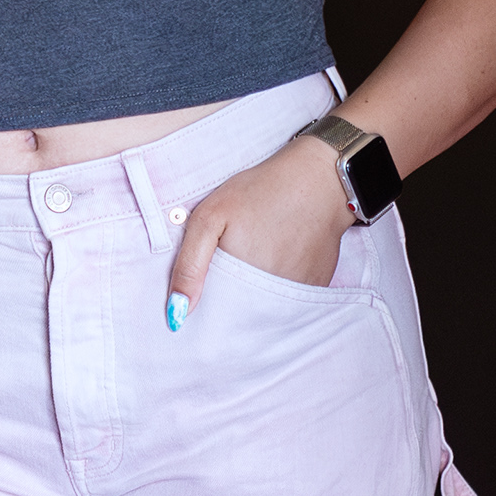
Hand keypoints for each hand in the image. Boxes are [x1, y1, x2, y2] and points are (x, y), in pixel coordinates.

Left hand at [169, 136, 356, 322]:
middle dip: (228, 300)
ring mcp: (296, 295)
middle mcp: (271, 298)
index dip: (204, 302)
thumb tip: (177, 311)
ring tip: (256, 253)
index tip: (202, 284)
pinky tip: (277, 256)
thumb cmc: (259, 192)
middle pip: (239, 316)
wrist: (317, 180)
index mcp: (240, 283)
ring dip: (254, 294)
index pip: (213, 315)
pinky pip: (288, 298)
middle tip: (234, 257)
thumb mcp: (210, 217)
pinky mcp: (316, 288)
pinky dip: (278, 284)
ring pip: (264, 310)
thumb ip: (189, 265)